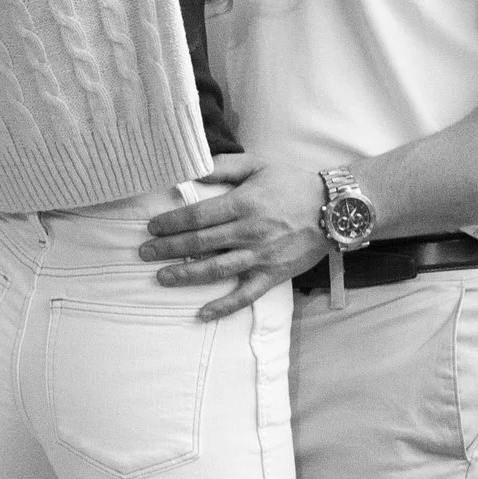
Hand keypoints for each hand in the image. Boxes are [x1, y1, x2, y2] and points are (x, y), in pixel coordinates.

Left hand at [139, 152, 328, 319]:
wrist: (334, 209)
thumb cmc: (292, 184)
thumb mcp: (257, 165)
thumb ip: (223, 166)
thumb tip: (192, 170)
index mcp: (244, 204)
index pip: (199, 215)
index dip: (172, 222)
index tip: (152, 227)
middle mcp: (249, 232)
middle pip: (201, 243)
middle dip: (169, 249)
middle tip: (143, 253)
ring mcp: (261, 256)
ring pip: (216, 269)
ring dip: (186, 275)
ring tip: (161, 278)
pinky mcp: (273, 275)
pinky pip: (245, 295)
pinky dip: (223, 306)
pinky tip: (201, 314)